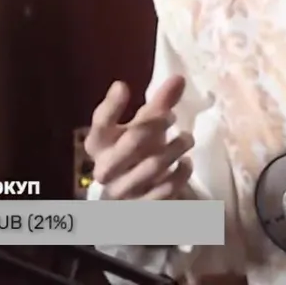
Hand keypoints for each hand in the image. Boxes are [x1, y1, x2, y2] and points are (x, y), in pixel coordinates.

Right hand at [85, 76, 194, 199]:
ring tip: (187, 138)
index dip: (111, 106)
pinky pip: (165, 189)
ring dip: (175, 148)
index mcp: (98, 144)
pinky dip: (180, 174)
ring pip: (152, 165)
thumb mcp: (144, 127)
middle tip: (172, 116)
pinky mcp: (140, 207)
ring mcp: (122, 190)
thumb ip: (159, 104)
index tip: (123, 86)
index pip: (100, 124)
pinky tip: (186, 163)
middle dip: (154, 125)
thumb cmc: (138, 151)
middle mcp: (105, 168)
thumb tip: (179, 78)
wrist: (136, 193)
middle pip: (130, 142)